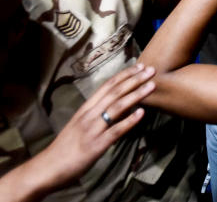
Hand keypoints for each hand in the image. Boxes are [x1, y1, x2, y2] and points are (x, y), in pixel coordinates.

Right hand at [37, 64, 154, 190]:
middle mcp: (89, 115)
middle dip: (134, 79)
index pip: (107, 86)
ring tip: (152, 86)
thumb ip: (96, 115)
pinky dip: (130, 120)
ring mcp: (93, 129)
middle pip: (114, 92)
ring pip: (117, 107)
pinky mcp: (96, 145)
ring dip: (136, 94)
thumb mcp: (79, 125)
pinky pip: (115, 130)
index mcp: (85, 109)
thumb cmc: (65, 147)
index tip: (139, 66)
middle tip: (151, 69)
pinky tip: (142, 113)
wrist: (47, 168)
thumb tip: (115, 106)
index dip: (124, 75)